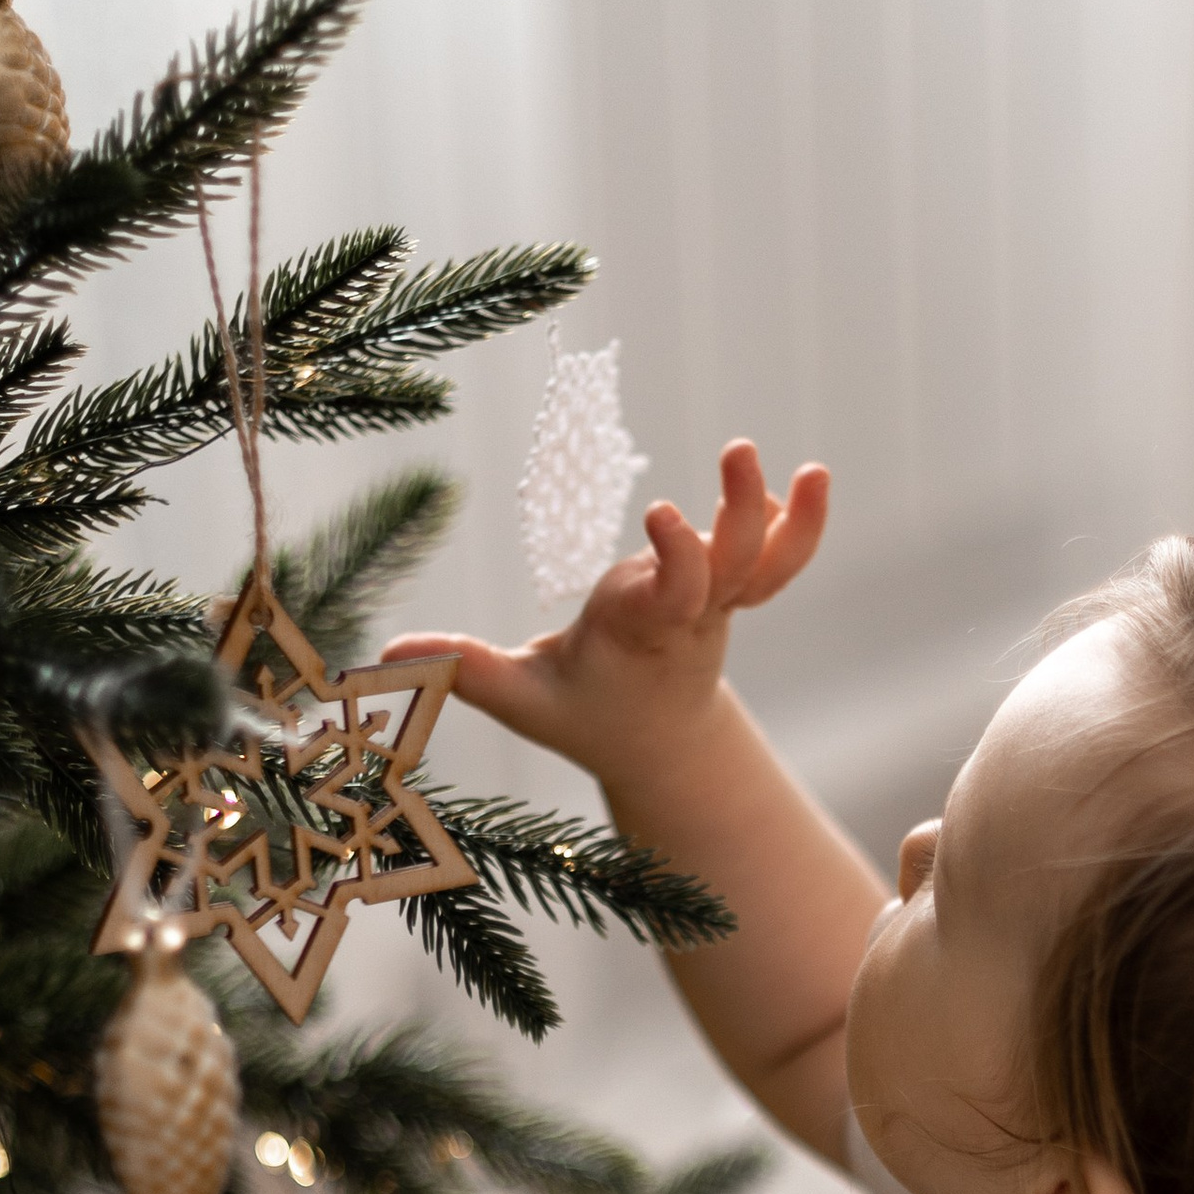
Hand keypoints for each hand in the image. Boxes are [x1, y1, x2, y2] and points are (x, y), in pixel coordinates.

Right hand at [385, 437, 828, 796]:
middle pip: (732, 566)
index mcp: (640, 633)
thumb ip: (462, 671)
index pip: (669, 592)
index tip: (664, 512)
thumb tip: (382, 657)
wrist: (660, 745)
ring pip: (766, 562)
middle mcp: (687, 614)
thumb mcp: (521, 697)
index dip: (676, 554)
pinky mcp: (732, 589)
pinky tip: (799, 484)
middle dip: (739, 515)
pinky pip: (778, 560)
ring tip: (811, 467)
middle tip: (739, 448)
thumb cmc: (584, 712)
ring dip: (786, 517)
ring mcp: (717, 602)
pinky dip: (794, 525)